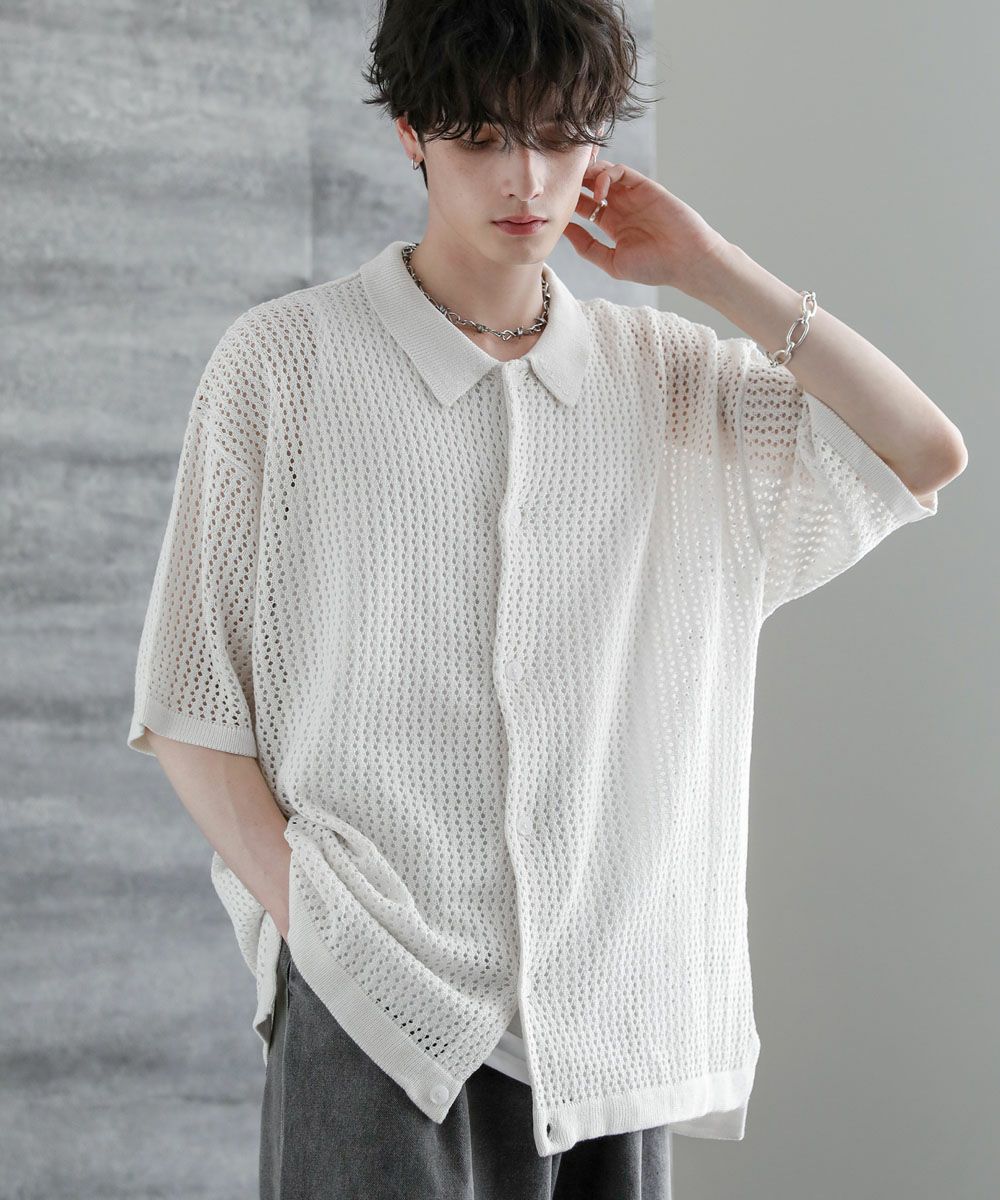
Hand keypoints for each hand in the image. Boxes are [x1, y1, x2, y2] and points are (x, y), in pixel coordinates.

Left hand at [561, 157, 732, 294]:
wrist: (686, 260)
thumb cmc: (654, 267)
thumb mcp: (613, 262)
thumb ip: (588, 247)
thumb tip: (564, 232)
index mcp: (612, 224)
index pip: (583, 207)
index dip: (568, 205)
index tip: (554, 209)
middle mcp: (621, 206)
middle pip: (589, 186)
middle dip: (574, 185)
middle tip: (561, 191)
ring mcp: (632, 194)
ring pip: (602, 174)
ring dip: (587, 177)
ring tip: (579, 190)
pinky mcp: (644, 185)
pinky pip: (620, 170)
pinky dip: (606, 174)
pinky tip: (600, 192)